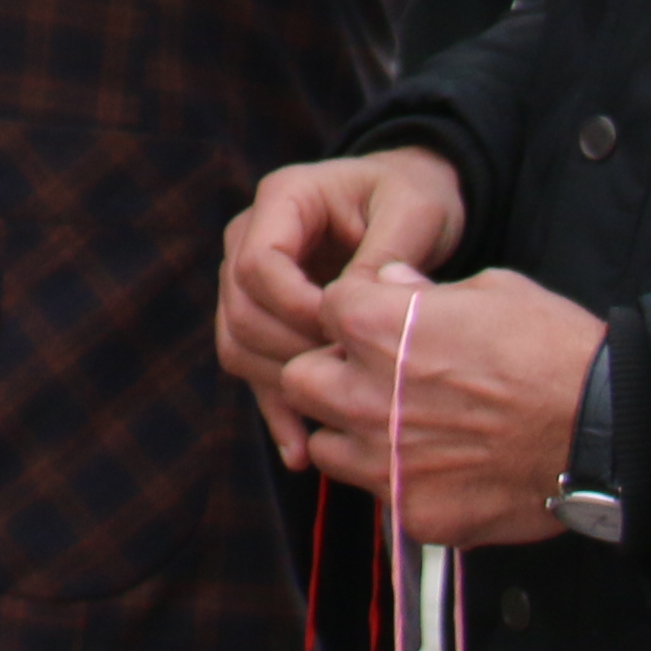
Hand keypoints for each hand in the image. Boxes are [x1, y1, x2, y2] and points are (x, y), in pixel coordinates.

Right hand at [218, 149, 467, 468]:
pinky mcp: (262, 318)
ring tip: (333, 415)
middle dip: (291, 352)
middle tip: (349, 377)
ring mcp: (248, 281)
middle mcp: (249, 237)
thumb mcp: (415, 212)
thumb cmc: (413, 198)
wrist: (408, 202)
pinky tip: (301, 452)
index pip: (256, 266)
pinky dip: (275, 410)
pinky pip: (251, 369)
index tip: (345, 334)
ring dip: (281, 384)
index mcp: (282, 200)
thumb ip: (385, 255)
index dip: (295, 308)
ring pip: (236, 345)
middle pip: (239, 312)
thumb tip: (352, 312)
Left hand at [270, 263, 596, 546]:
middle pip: (300, 381)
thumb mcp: (492, 291)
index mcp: (378, 328)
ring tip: (399, 428)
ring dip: (350, 435)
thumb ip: (423, 292)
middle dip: (328, 375)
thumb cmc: (554, 349)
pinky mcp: (412, 511)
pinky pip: (379, 494)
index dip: (355, 314)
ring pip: (324, 447)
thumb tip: (389, 282)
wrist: (605, 429)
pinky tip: (441, 468)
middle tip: (372, 379)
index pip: (325, 310)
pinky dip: (399, 482)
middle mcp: (365, 396)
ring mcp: (385, 462)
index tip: (383, 324)